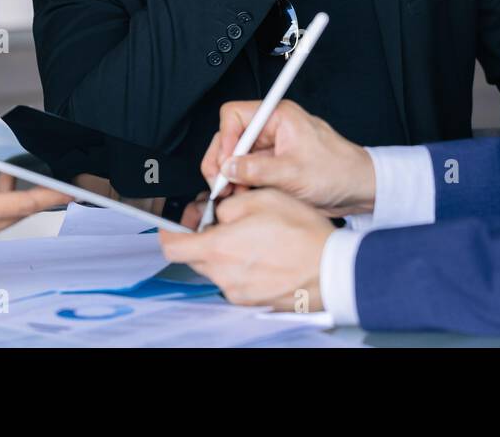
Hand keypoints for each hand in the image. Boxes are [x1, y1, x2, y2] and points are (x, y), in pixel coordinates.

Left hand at [160, 189, 334, 310]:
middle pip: (195, 256)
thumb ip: (229, 205)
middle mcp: (223, 275)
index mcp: (219, 248)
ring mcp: (237, 291)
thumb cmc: (302, 234)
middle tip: (223, 221)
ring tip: (253, 237)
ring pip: (217, 268)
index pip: (172, 246)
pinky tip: (265, 254)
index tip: (175, 223)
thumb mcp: (263, 198)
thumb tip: (216, 212)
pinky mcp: (252, 301)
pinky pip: (236, 280)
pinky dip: (242, 266)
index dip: (169, 231)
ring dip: (225, 252)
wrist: (330, 269)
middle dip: (202, 237)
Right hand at [185, 100, 374, 227]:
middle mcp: (272, 129)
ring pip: (235, 157)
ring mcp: (271, 148)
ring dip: (228, 176)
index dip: (226, 139)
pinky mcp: (271, 166)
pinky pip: (245, 171)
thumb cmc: (338, 171)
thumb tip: (228, 167)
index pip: (235, 116)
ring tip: (230, 195)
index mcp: (279, 117)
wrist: (357, 188)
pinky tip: (241, 198)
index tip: (225, 164)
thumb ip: (257, 169)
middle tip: (220, 185)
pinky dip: (239, 184)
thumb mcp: (294, 173)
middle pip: (230, 137)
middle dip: (222, 162)